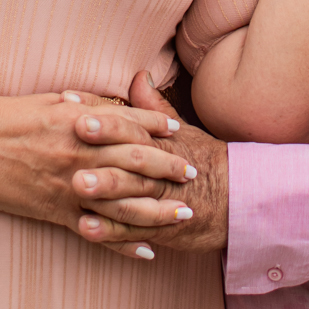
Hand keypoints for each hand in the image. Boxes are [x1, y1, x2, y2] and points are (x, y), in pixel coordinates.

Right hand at [0, 89, 193, 258]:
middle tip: (192, 172)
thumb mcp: (40, 101)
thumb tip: (103, 102)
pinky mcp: (53, 211)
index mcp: (74, 119)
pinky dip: (122, 243)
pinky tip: (146, 251)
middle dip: (168, 167)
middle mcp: (77, 151)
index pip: (126, 121)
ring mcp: (66, 185)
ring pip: (123, 201)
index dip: (156, 125)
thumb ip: (75, 103)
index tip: (177, 129)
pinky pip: (95, 231)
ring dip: (157, 209)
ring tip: (182, 214)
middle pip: (135, 162)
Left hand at [73, 72, 228, 255]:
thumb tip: (139, 76)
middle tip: (74, 137)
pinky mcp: (159, 229)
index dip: (101, 115)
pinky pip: (131, 232)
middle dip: (100, 149)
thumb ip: (153, 107)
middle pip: (128, 158)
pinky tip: (85, 228)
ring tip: (76, 185)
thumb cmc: (202, 160)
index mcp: (158, 142)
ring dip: (102, 191)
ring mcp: (158, 202)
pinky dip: (109, 232)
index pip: (129, 124)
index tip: (70, 103)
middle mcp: (156, 170)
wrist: (237, 201)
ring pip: (127, 195)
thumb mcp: (182, 131)